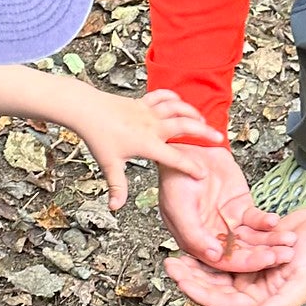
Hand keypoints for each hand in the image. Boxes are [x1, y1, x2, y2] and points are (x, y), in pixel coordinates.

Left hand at [74, 88, 226, 209]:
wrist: (86, 110)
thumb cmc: (98, 137)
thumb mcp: (109, 165)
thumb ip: (117, 187)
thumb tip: (115, 208)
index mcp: (148, 144)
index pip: (176, 158)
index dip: (191, 167)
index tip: (203, 175)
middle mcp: (152, 125)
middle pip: (185, 126)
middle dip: (205, 133)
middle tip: (219, 139)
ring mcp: (149, 111)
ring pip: (178, 108)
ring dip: (193, 113)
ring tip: (203, 122)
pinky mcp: (143, 101)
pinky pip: (163, 97)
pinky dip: (174, 98)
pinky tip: (180, 103)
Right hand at [157, 143, 293, 269]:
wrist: (190, 148)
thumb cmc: (177, 177)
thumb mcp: (179, 208)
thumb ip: (194, 234)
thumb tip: (214, 256)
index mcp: (196, 242)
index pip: (222, 261)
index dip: (243, 263)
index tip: (264, 261)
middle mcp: (213, 236)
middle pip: (242, 252)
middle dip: (263, 255)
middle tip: (283, 255)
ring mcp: (229, 222)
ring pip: (253, 238)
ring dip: (271, 241)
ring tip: (288, 240)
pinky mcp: (241, 208)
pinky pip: (257, 219)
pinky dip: (267, 221)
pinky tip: (274, 221)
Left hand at [166, 204, 305, 305]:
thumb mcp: (303, 283)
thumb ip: (280, 305)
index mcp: (261, 304)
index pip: (224, 303)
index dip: (200, 293)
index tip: (181, 281)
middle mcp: (251, 292)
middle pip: (213, 289)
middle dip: (190, 278)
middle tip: (169, 264)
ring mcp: (247, 274)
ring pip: (214, 272)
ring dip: (194, 264)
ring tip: (174, 254)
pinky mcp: (246, 255)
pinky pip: (221, 255)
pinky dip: (207, 250)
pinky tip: (191, 240)